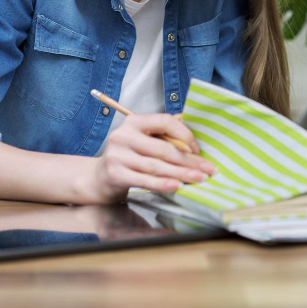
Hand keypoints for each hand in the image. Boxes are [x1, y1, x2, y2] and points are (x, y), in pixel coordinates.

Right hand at [79, 112, 216, 203]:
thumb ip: (163, 138)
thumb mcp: (142, 141)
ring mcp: (117, 155)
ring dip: (181, 173)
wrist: (98, 177)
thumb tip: (195, 142)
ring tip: (199, 179)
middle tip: (208, 169)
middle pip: (163, 148)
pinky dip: (163, 183)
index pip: (165, 121)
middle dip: (189, 160)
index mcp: (133, 122)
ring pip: (157, 166)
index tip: (198, 150)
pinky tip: (177, 186)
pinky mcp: (115, 174)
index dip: (185, 135)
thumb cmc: (129, 157)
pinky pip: (145, 180)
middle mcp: (123, 135)